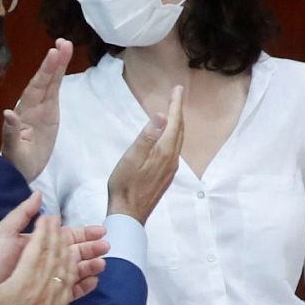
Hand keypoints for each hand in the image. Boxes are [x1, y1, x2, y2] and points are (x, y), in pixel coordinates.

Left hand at [0, 39, 71, 182]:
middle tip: (62, 43)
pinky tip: (61, 63)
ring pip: (50, 83)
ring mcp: (41, 108)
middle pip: (44, 81)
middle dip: (53, 63)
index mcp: (22, 113)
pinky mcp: (50, 113)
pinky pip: (54, 92)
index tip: (52, 54)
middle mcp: (31, 106)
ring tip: (65, 45)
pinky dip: (58, 78)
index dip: (44, 72)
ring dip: (57, 65)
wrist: (20, 171)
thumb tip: (8, 114)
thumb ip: (10, 133)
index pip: (35, 88)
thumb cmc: (15, 162)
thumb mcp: (13, 151)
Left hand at [0, 193, 106, 298]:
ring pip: (72, 271)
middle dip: (90, 249)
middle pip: (72, 253)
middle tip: (107, 247)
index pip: (63, 237)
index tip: (100, 230)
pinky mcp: (44, 297)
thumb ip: (22, 214)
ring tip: (102, 265)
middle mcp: (41, 261)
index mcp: (35, 245)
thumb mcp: (4, 233)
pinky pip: (66, 291)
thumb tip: (38, 194)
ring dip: (88, 267)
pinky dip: (80, 287)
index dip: (82, 233)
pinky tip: (93, 283)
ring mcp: (43, 280)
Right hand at [0, 215, 73, 304]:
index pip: (38, 248)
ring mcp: (52, 301)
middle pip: (55, 255)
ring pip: (65, 269)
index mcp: (23, 280)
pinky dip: (73, 272)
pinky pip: (69, 286)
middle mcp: (42, 288)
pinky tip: (73, 266)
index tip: (47, 217)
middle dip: (57, 235)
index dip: (44, 230)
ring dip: (68, 250)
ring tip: (68, 237)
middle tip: (57, 221)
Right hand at [107, 85, 184, 223]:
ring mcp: (170, 169)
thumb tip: (160, 116)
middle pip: (179, 130)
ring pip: (178, 140)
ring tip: (173, 112)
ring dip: (177, 124)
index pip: (174, 122)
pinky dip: (173, 136)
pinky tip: (167, 138)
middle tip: (177, 94)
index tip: (178, 89)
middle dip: (178, 111)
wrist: (129, 215)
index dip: (176, 104)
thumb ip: (146, 137)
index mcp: (164, 152)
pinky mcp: (165, 176)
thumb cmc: (124, 186)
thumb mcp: (130, 159)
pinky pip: (174, 150)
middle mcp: (172, 159)